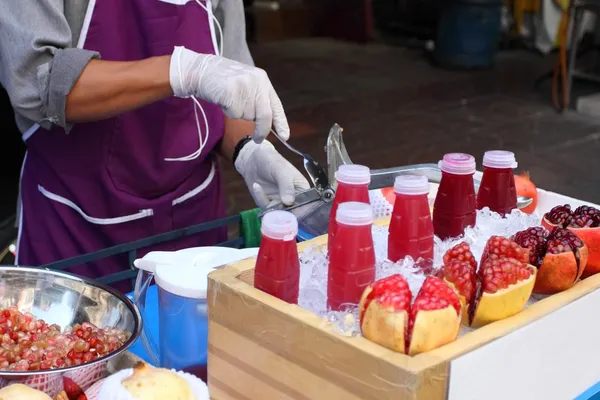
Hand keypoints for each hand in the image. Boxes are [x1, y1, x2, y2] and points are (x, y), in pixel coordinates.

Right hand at [169, 46, 288, 142]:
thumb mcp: (246, 85)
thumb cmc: (223, 81)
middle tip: (257, 139)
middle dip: (261, 130)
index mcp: (263, 80)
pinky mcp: (232, 91)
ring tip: (229, 99)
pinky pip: (234, 114)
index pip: (276, 105)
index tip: (285, 136)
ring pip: (247, 116)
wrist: (201, 70)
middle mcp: (257, 81)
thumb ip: (258, 99)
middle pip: (264, 115)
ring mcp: (244, 86)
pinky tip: (223, 99)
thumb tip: (268, 123)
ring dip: (238, 114)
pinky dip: (228, 111)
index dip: (281, 122)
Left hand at [235, 141, 309, 208]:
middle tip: (277, 210)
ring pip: (279, 215)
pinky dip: (260, 198)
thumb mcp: (281, 170)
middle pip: (294, 214)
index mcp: (302, 189)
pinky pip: (265, 208)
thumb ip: (286, 186)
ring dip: (271, 208)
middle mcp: (293, 199)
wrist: (253, 159)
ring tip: (263, 194)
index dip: (303, 211)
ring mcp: (280, 203)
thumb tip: (289, 202)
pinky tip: (256, 186)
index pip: (307, 204)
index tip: (296, 214)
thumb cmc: (272, 161)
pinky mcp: (268, 204)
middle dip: (286, 215)